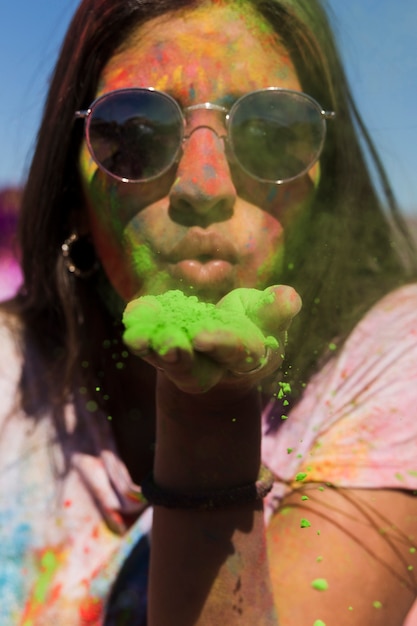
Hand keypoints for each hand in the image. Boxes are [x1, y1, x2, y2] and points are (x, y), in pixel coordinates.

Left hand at [122, 285, 300, 393]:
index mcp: (242, 358)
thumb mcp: (270, 320)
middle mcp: (209, 363)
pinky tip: (132, 314)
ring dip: (149, 346)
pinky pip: (146, 337)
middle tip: (167, 345)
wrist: (222, 343)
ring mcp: (181, 356)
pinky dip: (140, 324)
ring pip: (161, 357)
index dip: (218, 344)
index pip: (231, 352)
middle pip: (191, 367)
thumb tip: (289, 296)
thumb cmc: (254, 328)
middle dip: (178, 356)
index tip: (202, 337)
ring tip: (136, 336)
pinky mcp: (160, 343)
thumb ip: (276, 310)